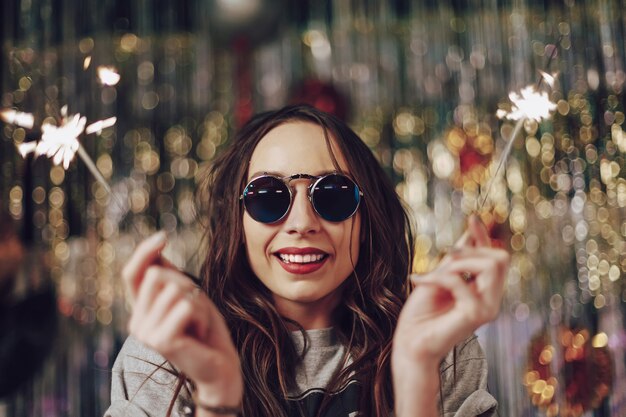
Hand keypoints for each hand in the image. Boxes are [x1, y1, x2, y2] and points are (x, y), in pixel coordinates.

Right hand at [122, 232, 242, 408]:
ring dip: (198, 304)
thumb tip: (157, 249)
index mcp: (140, 311)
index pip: (132, 274)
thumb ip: (170, 277)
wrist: (219, 366)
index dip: (144, 252)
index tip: (163, 237)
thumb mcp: (188, 296)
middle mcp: (136, 323)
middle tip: (195, 312)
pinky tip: (200, 333)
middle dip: (187, 285)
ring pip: (176, 289)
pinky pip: (186, 305)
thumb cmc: (205, 329)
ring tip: (198, 325)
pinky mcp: (161, 340)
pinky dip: (202, 315)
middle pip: (158, 274)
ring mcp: (145, 333)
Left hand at [391, 215, 508, 416]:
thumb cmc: (421, 313)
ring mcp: (487, 309)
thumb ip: (456, 260)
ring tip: (433, 272)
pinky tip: (417, 280)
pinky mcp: (476, 316)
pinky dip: (436, 277)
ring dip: (458, 261)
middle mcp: (491, 300)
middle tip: (444, 257)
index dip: (484, 237)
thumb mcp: (439, 277)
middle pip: (500, 258)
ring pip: (492, 265)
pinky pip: (460, 281)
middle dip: (470, 249)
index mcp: (484, 291)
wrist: (409, 342)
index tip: (472, 219)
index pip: (496, 258)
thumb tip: (468, 235)